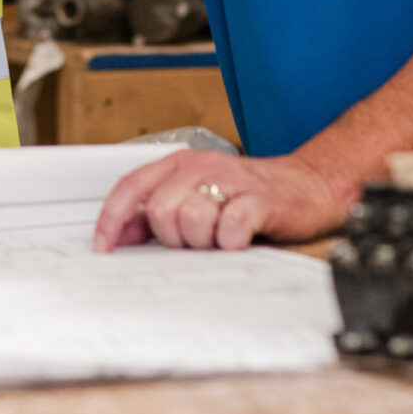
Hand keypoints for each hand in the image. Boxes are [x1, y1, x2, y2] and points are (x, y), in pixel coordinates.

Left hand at [91, 149, 354, 251]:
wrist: (309, 187)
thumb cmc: (250, 198)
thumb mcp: (197, 199)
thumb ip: (160, 214)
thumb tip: (122, 235)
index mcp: (180, 164)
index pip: (131, 187)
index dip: (111, 219)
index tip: (103, 248)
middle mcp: (202, 166)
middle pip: (159, 209)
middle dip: (171, 237)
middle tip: (196, 243)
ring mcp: (231, 180)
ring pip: (190, 218)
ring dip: (202, 241)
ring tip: (220, 239)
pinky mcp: (259, 200)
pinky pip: (230, 226)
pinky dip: (230, 242)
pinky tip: (238, 241)